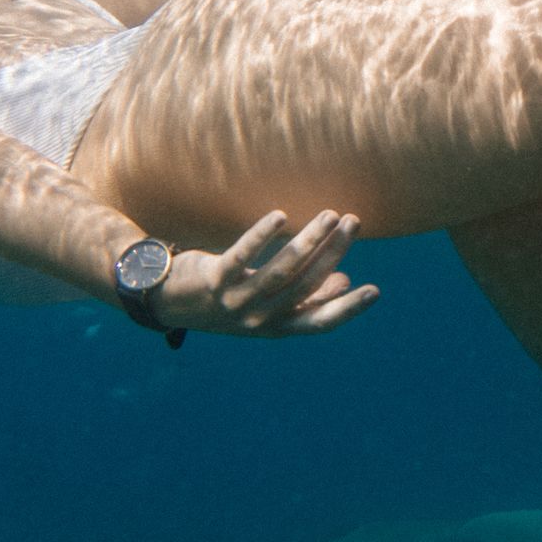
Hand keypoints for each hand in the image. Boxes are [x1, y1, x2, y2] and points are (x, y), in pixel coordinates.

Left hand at [161, 209, 376, 336]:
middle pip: (305, 285)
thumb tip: (343, 279)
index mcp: (276, 327)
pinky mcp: (213, 279)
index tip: (375, 290)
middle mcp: (258, 318)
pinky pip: (242, 256)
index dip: (347, 309)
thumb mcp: (264, 305)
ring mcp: (235, 301)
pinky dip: (263, 236)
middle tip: (352, 223)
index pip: (319, 322)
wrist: (165, 302)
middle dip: (333, 253)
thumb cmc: (224, 300)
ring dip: (309, 241)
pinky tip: (281, 217)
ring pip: (281, 270)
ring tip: (330, 215)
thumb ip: (302, 296)